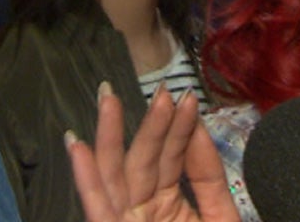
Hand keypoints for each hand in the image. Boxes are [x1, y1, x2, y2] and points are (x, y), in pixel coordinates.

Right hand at [67, 82, 239, 221]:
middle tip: (158, 89)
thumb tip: (195, 126)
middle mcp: (142, 215)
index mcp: (167, 208)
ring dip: (110, 139)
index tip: (186, 97)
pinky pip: (99, 211)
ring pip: (115, 178)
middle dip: (147, 126)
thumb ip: (207, 174)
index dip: (176, 129)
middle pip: (141, 163)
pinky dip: (87, 180)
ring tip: (108, 98)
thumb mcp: (221, 219)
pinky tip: (78, 146)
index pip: (168, 159)